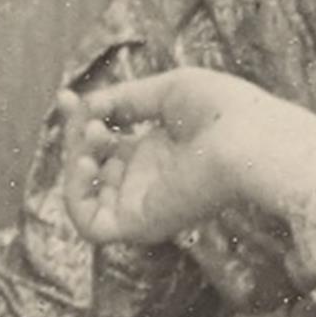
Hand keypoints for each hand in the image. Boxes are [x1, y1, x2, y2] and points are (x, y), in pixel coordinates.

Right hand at [60, 69, 315, 250]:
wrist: (250, 141)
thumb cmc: (224, 111)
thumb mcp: (167, 91)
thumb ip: (125, 99)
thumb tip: (87, 106)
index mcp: (161, 151)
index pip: (107, 143)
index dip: (81, 120)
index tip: (65, 97)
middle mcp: (150, 180)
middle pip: (92, 164)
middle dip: (75, 133)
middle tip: (79, 111)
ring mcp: (144, 203)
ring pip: (85, 194)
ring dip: (73, 161)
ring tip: (92, 136)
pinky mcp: (141, 224)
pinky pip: (90, 225)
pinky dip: (75, 195)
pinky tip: (86, 164)